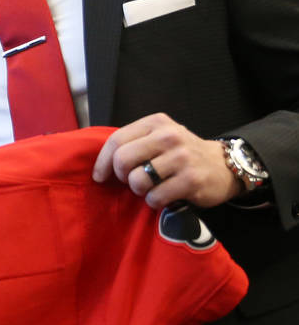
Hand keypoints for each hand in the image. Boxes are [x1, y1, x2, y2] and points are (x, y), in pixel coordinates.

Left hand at [92, 113, 243, 207]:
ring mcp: (182, 158)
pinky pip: (156, 197)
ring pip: (137, 180)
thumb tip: (101, 166)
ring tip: (151, 188)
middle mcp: (169, 136)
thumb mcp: (159, 137)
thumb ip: (133, 144)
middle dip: (121, 176)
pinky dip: (154, 201)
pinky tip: (164, 196)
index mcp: (156, 123)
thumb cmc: (182, 153)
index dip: (103, 161)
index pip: (116, 140)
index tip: (100, 176)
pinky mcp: (192, 180)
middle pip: (123, 160)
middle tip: (131, 181)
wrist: (224, 166)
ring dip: (139, 190)